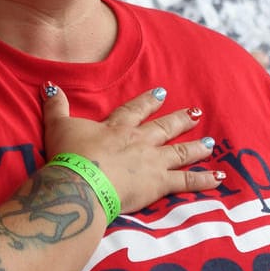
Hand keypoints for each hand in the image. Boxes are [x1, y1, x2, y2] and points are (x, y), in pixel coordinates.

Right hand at [41, 84, 222, 214]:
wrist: (81, 182)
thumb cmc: (69, 155)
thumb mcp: (58, 126)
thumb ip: (56, 106)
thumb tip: (49, 86)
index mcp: (117, 127)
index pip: (136, 110)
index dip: (149, 101)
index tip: (162, 92)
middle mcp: (139, 141)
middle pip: (164, 128)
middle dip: (180, 120)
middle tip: (196, 113)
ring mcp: (152, 162)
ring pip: (180, 152)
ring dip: (197, 147)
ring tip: (211, 143)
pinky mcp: (158, 184)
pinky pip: (187, 182)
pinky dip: (204, 180)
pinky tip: (220, 178)